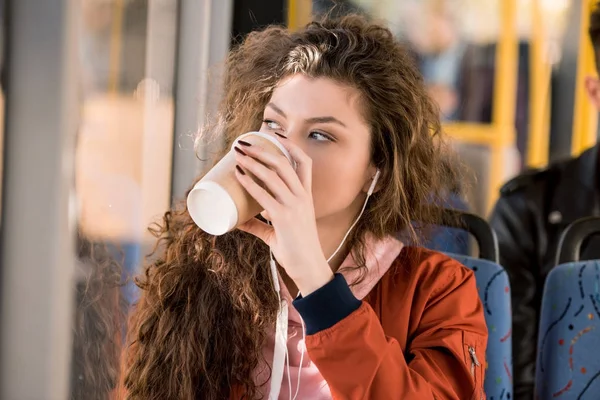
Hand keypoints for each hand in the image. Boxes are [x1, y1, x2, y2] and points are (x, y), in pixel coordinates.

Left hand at [233, 136, 332, 294]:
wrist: (309, 268)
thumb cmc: (296, 250)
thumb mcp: (278, 232)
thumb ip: (259, 225)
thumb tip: (237, 221)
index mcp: (306, 196)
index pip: (304, 163)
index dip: (291, 146)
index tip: (276, 135)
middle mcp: (302, 197)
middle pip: (283, 163)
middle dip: (262, 150)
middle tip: (244, 144)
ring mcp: (293, 206)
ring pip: (273, 174)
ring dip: (253, 161)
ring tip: (238, 154)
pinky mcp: (283, 217)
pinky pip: (263, 195)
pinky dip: (249, 182)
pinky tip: (238, 174)